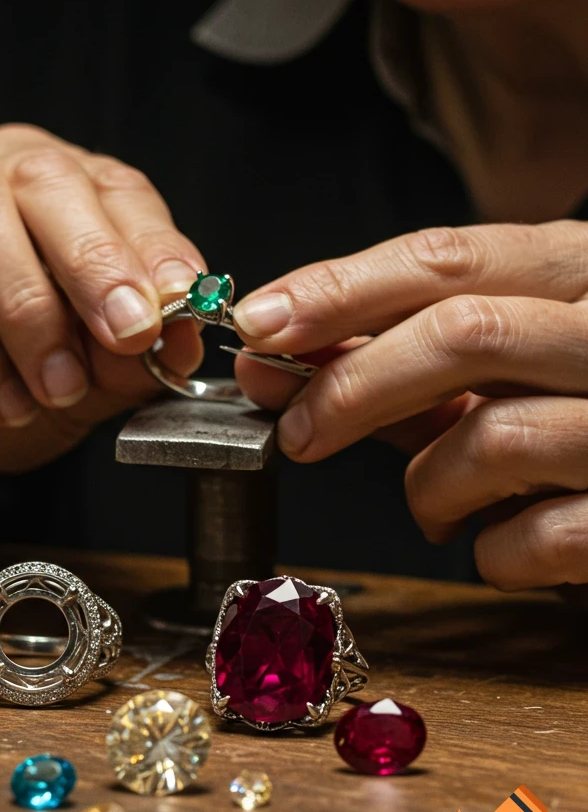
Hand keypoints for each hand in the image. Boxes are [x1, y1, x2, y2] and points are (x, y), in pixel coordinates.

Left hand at [231, 221, 587, 590]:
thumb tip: (272, 356)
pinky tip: (495, 547)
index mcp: (579, 273)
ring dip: (429, 486)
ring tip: (431, 507)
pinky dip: (491, 553)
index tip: (257, 324)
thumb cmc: (575, 418)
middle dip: (355, 386)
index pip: (445, 258)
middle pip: (463, 334)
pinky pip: (539, 536)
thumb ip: (396, 362)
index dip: (337, 290)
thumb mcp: (501, 373)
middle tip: (296, 432)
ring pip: (494, 436)